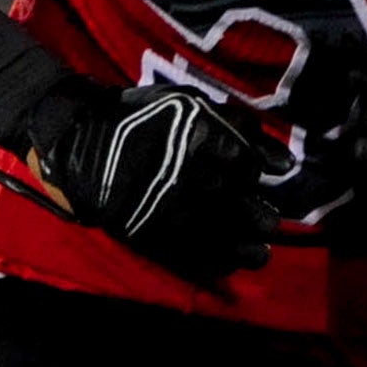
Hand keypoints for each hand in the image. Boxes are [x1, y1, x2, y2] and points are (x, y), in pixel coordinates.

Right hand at [1, 83, 279, 282]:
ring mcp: (168, 209)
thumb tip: (284, 164)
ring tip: (261, 251)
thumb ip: (241, 128)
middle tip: (269, 221)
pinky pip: (193, 255)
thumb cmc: (145, 118)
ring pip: (223, 237)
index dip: (256, 173)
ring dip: (249, 247)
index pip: (248, 165)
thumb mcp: (192, 105)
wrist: (82, 141)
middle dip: (260, 217)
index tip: (256, 178)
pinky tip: (232, 261)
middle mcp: (188, 175)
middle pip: (242, 206)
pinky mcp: (150, 234)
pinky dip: (218, 261)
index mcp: (200, 138)